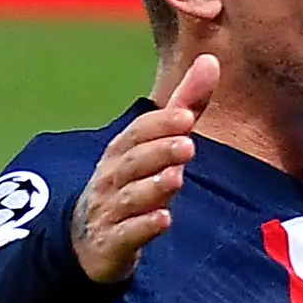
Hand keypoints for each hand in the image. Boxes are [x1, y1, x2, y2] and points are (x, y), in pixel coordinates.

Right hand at [71, 53, 213, 283]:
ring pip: (130, 196)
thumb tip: (211, 60)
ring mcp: (110, 210)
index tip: (187, 116)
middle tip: (188, 144)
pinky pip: (126, 234)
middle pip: (133, 161)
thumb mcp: (156, 143)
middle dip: (159, 151)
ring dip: (152, 186)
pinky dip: (143, 226)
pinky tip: (163, 219)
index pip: (139, 132)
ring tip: (176, 177)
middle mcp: (113, 176)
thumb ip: (185, 105)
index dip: (160, 124)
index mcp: (122, 150)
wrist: (91, 241)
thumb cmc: (130, 183)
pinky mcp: (113, 242)